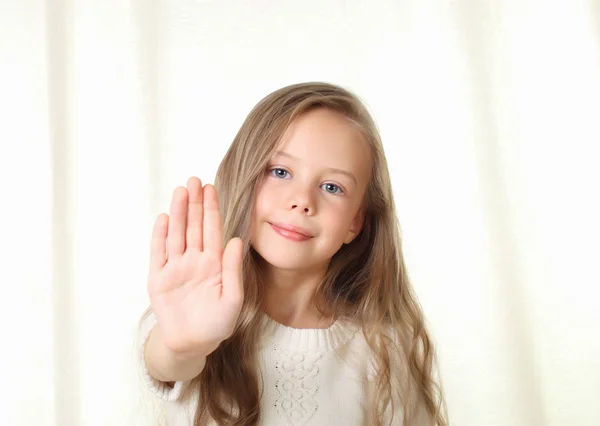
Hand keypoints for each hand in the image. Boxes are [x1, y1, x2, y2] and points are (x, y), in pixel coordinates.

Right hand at [147, 177, 243, 356]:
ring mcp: (175, 267)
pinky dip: (160, 236)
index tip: (211, 188)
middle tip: (194, 180)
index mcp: (214, 264)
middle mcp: (194, 260)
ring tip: (180, 191)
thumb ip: (233, 270)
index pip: (213, 230)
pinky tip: (163, 218)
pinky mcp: (158, 278)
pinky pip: (158, 253)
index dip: (211, 209)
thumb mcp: (232, 299)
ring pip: (176, 234)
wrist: (192, 344)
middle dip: (194, 203)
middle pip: (193, 226)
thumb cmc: (216, 323)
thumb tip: (236, 241)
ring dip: (177, 213)